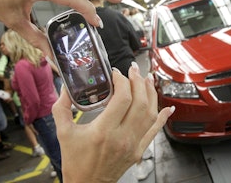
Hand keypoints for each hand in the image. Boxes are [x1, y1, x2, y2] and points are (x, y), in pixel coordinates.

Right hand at [52, 64, 174, 182]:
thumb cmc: (76, 162)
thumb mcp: (63, 133)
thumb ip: (62, 108)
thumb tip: (65, 88)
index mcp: (103, 131)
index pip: (122, 99)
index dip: (122, 81)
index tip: (116, 74)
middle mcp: (122, 137)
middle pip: (140, 103)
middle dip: (138, 81)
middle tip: (133, 70)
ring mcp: (133, 144)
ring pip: (151, 114)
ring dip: (151, 93)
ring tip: (147, 79)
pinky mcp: (139, 150)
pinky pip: (155, 131)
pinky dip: (163, 118)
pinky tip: (168, 108)